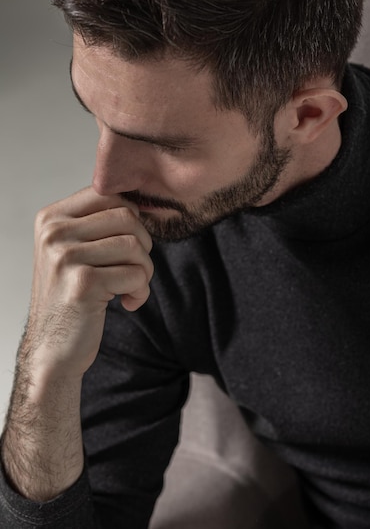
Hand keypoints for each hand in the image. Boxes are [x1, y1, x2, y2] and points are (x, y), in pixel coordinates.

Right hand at [25, 186, 153, 376]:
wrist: (52, 348)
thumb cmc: (71, 296)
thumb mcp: (73, 250)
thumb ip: (98, 222)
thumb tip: (143, 201)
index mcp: (51, 218)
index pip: (109, 194)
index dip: (132, 218)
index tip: (130, 244)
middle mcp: (54, 232)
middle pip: (127, 217)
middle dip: (143, 245)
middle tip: (134, 268)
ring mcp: (65, 257)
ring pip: (135, 246)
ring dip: (144, 271)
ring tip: (130, 287)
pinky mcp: (83, 283)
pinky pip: (136, 275)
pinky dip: (141, 291)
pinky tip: (127, 302)